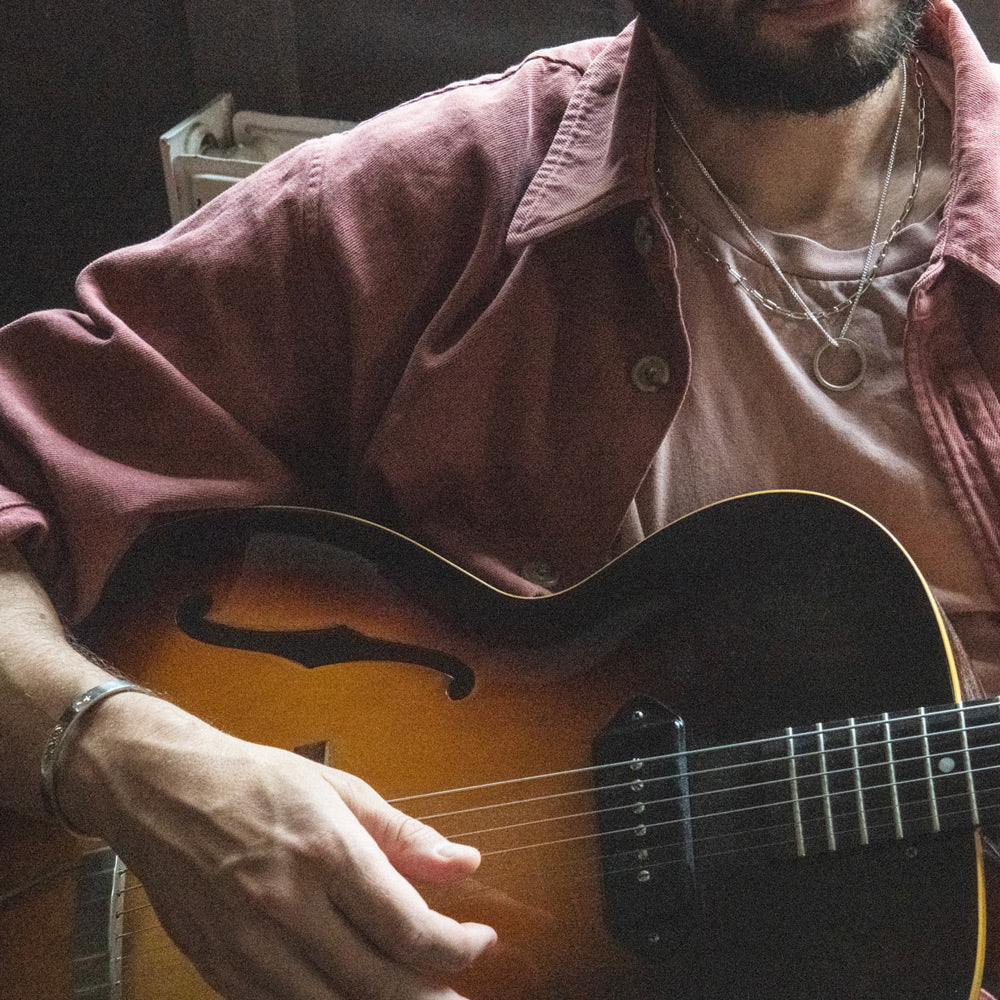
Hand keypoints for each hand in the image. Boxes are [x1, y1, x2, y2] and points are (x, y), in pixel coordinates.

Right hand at [60, 696, 496, 999]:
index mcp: (326, 851)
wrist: (162, 790)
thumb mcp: (338, 789)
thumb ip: (404, 835)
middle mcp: (288, 906)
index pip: (407, 927)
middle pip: (377, 981)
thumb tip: (465, 864)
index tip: (479, 943)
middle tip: (458, 994)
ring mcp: (250, 946)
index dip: (455, 947)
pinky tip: (353, 999)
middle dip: (430, 995)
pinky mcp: (221, 969)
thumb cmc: (255, 781)